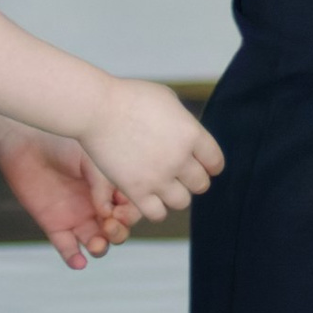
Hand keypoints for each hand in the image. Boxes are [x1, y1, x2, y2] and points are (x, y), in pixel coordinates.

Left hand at [0, 119, 132, 269]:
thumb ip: (103, 185)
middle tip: (108, 224)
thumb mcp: (92, 159)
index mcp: (111, 188)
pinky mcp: (55, 225)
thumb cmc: (62, 143)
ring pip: (97, 243)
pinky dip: (74, 258)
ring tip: (96, 243)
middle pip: (118, 231)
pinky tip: (78, 262)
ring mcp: (77, 217)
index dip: (130, 215)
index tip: (120, 210)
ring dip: (101, 248)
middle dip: (118, 233)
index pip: (131, 210)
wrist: (27, 140)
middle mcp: (97, 205)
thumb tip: (107, 213)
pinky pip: (67, 248)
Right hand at [81, 75, 222, 223]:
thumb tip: (189, 136)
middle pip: (201, 184)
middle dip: (192, 179)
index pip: (215, 162)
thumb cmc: (128, 98)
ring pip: (182, 202)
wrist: (96, 109)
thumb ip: (183, 123)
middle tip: (179, 174)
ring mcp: (158, 177)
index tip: (203, 165)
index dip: (210, 165)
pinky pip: (158, 214)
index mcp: (191, 133)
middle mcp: (179, 158)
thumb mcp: (167, 100)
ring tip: (163, 185)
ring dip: (175, 195)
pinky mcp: (136, 191)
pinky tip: (148, 197)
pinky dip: (156, 208)